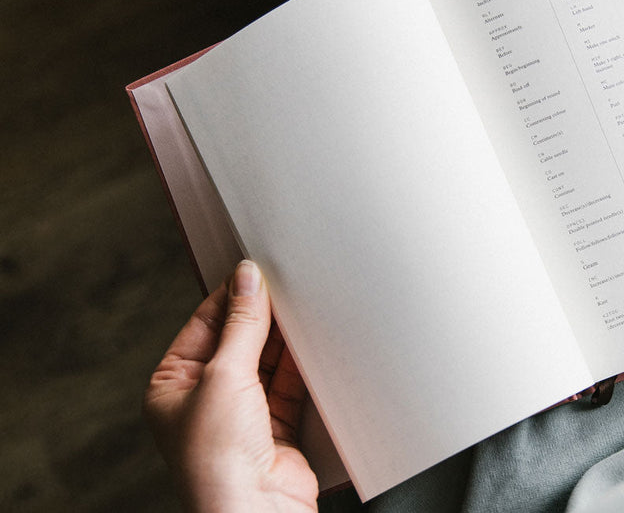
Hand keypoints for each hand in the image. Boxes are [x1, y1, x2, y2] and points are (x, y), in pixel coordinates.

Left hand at [144, 261, 317, 512]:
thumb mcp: (224, 376)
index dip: (229, 296)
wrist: (257, 512)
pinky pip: (290, 385)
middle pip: (238, 340)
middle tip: (284, 285)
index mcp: (172, 386)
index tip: (255, 271)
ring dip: (284, 339)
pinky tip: (314, 342)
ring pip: (267, 361)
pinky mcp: (276, 427)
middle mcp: (204, 400)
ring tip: (303, 308)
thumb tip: (247, 279)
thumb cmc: (217, 460)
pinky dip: (303, 364)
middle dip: (261, 316)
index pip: (203, 324)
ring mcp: (242, 415)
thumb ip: (241, 324)